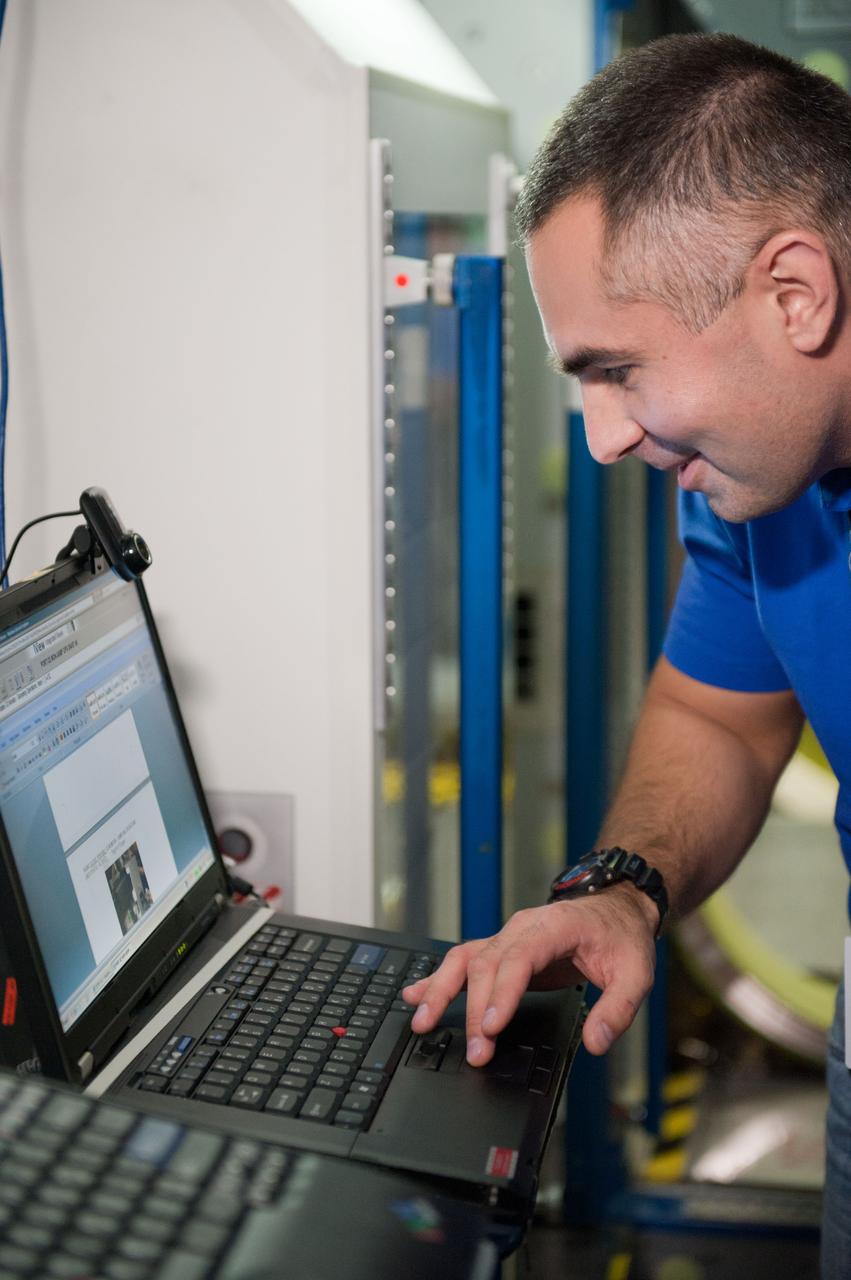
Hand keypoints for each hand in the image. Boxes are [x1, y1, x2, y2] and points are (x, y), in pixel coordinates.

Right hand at [402, 886, 656, 1064]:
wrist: (615, 907)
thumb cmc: (622, 937)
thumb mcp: (637, 973)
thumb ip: (618, 1008)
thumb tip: (596, 1042)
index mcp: (555, 926)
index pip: (520, 958)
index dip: (502, 992)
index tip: (491, 1026)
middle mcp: (523, 927)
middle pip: (487, 964)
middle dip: (475, 1010)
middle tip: (476, 1052)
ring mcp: (508, 936)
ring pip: (466, 959)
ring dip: (442, 991)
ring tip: (423, 1022)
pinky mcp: (501, 948)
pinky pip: (464, 959)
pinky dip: (438, 978)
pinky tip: (415, 995)